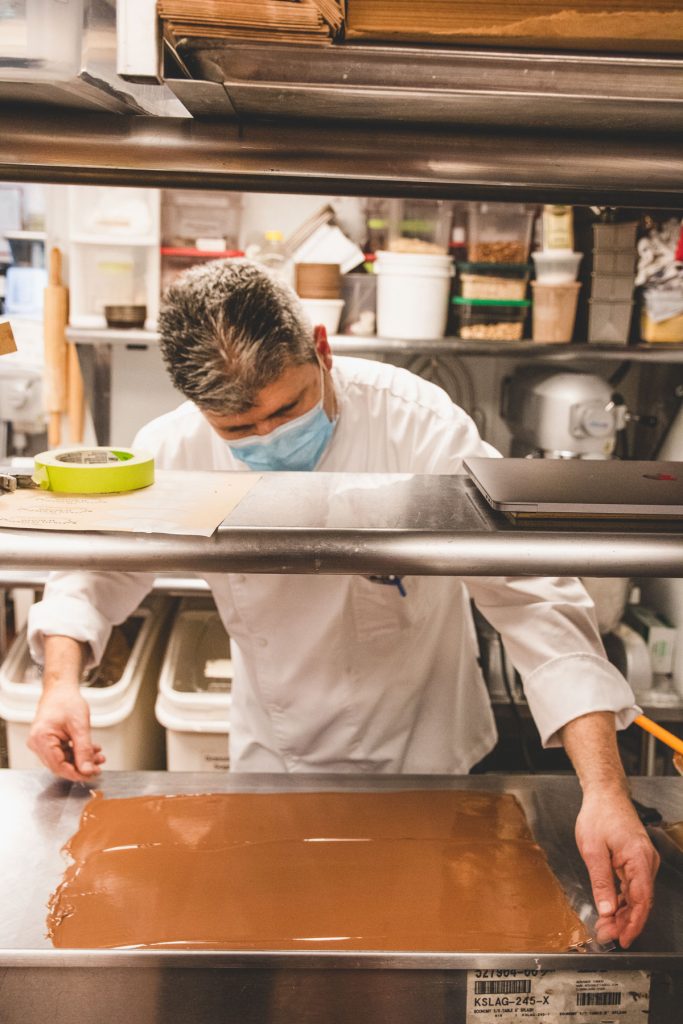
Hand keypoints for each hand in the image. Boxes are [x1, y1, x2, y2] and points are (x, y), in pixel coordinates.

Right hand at [28, 683, 104, 783]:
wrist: (60, 689)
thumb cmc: (67, 701)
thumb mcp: (80, 726)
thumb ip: (84, 750)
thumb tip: (88, 770)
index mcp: (41, 739)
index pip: (58, 766)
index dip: (76, 773)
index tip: (92, 775)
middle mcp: (37, 743)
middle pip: (60, 765)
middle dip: (81, 767)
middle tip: (99, 766)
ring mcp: (41, 743)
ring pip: (62, 760)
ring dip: (81, 760)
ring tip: (98, 756)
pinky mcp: (47, 742)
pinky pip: (62, 753)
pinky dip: (76, 753)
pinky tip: (91, 750)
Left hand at [575, 789, 658, 948]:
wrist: (605, 795)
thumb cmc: (598, 816)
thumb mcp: (592, 850)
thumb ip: (601, 881)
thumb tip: (606, 910)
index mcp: (639, 858)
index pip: (642, 900)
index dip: (633, 923)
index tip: (623, 939)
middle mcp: (646, 862)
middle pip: (640, 901)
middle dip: (624, 922)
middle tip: (606, 935)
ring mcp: (643, 862)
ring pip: (636, 896)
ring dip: (623, 913)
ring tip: (605, 927)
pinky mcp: (636, 861)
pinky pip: (632, 886)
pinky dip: (622, 900)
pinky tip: (611, 911)